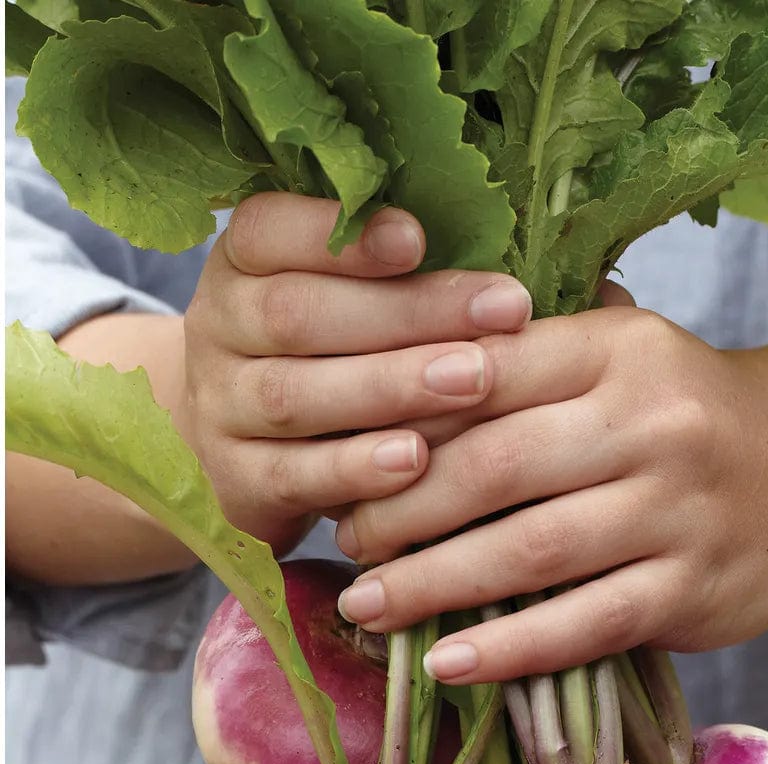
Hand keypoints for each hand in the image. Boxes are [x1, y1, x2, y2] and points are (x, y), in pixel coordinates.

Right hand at [179, 193, 532, 551]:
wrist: (237, 454)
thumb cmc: (324, 358)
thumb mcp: (339, 299)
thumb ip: (395, 273)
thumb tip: (501, 252)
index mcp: (241, 263)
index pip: (268, 230)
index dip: (343, 237)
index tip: (420, 237)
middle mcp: (217, 329)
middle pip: (298, 313)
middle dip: (410, 311)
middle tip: (505, 310)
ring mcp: (221, 410)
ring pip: (296, 394)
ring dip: (392, 387)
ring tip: (476, 380)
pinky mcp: (236, 483)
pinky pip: (295, 476)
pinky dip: (357, 470)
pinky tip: (417, 462)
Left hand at [332, 285, 767, 682]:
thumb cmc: (684, 417)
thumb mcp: (621, 360)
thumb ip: (525, 364)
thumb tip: (381, 397)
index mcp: (620, 349)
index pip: (483, 375)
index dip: (399, 420)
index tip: (341, 457)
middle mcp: (655, 422)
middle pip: (494, 466)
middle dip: (401, 509)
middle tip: (346, 539)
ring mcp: (681, 512)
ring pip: (531, 552)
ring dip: (433, 584)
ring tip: (367, 605)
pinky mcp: (695, 592)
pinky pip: (582, 625)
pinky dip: (507, 648)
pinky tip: (445, 663)